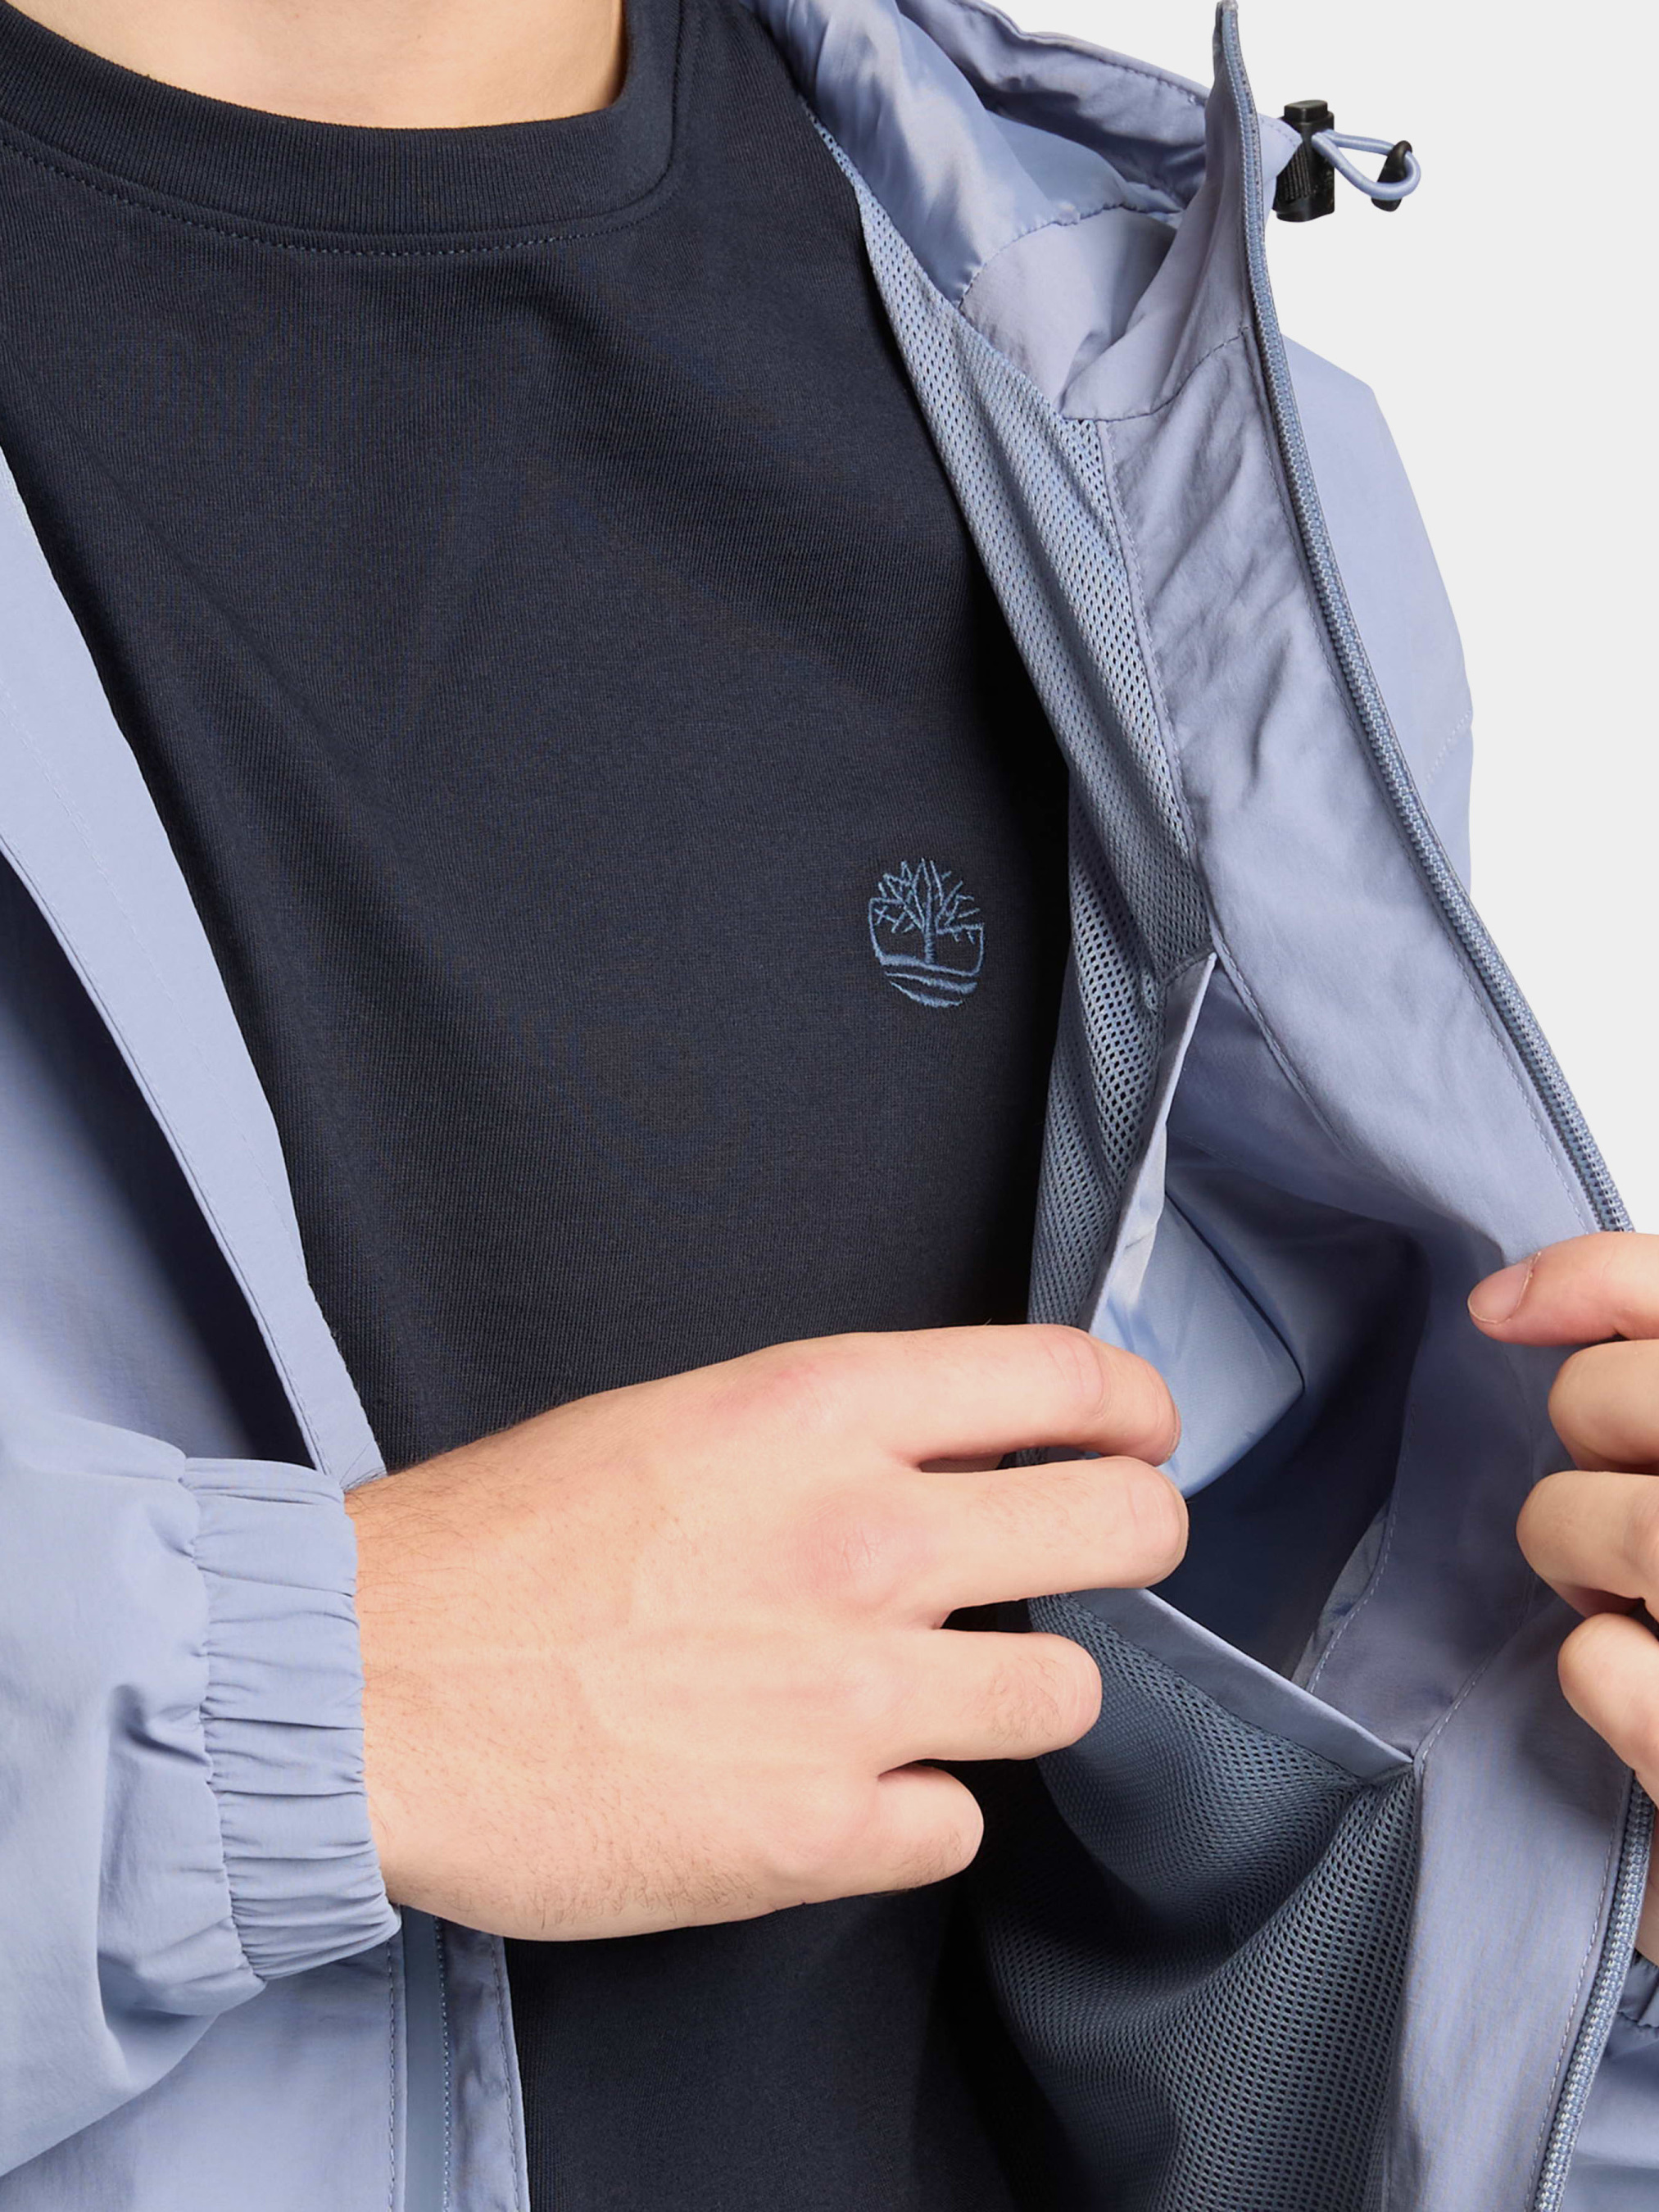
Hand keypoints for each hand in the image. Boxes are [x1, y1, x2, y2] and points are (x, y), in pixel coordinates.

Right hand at [345, 1324, 1183, 1941]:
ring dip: (1019, 1693)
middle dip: (1138, 1536)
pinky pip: (958, 1823)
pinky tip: (842, 1785)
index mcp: (819, 1412)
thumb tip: (945, 1457)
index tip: (1140, 1435)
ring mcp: (855, 1695)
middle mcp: (865, 1540)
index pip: (1068, 1380)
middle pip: (1126, 1527)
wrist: (366, 1690)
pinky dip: (914, 1809)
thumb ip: (826, 1434)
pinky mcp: (820, 1832)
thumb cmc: (495, 1545)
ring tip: (939, 1693)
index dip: (1135, 1408)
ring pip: (1070, 1695)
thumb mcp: (675, 1421)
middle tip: (1104, 1552)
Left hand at [1470, 1234, 1658, 1959]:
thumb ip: (1651, 1367)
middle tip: (1636, 1492)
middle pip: (1602, 1399)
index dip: (1583, 1279)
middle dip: (1586, 1441)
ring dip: (1582, 1561)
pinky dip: (1607, 1681)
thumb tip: (1502, 1304)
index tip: (1500, 1313)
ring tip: (1651, 1600)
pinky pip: (1595, 1664)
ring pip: (1576, 1521)